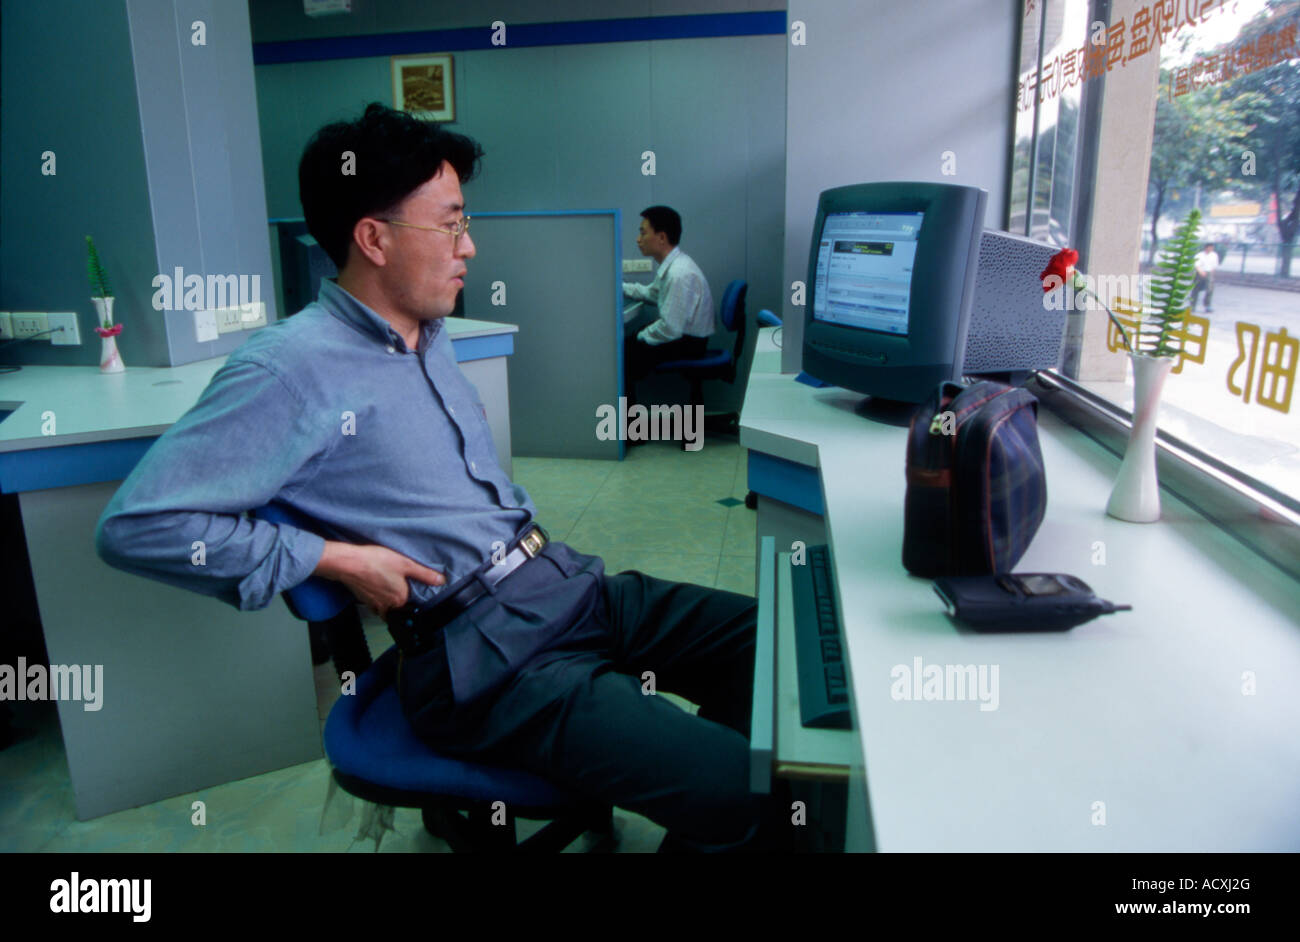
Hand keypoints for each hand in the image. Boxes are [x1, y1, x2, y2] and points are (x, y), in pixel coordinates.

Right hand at [315, 541, 445, 617]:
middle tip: (398, 583)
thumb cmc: (376, 562)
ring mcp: (373, 604)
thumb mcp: (405, 564)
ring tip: (388, 584)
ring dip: (388, 599)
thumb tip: (441, 581)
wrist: (348, 563)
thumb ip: (424, 574)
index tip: (411, 587)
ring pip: (385, 606)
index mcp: (400, 598)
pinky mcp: (363, 600)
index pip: (412, 602)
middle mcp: (387, 606)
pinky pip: (374, 602)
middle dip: (400, 598)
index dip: (413, 595)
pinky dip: (376, 596)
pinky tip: (376, 584)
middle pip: (398, 606)